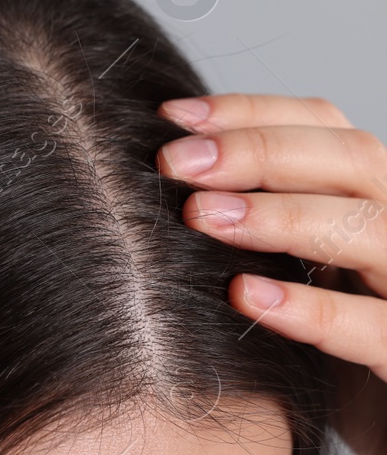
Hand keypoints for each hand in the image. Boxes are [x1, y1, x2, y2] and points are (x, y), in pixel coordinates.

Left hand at [158, 93, 386, 452]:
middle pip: (352, 160)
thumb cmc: (327, 334)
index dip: (251, 112)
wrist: (385, 418)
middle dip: (258, 151)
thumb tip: (163, 168)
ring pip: (370, 228)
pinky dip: (314, 308)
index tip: (170, 118)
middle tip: (176, 164)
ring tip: (201, 216)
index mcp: (371, 197)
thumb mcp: (296, 264)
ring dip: (281, 215)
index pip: (325, 126)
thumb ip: (254, 215)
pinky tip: (245, 295)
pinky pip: (377, 327)